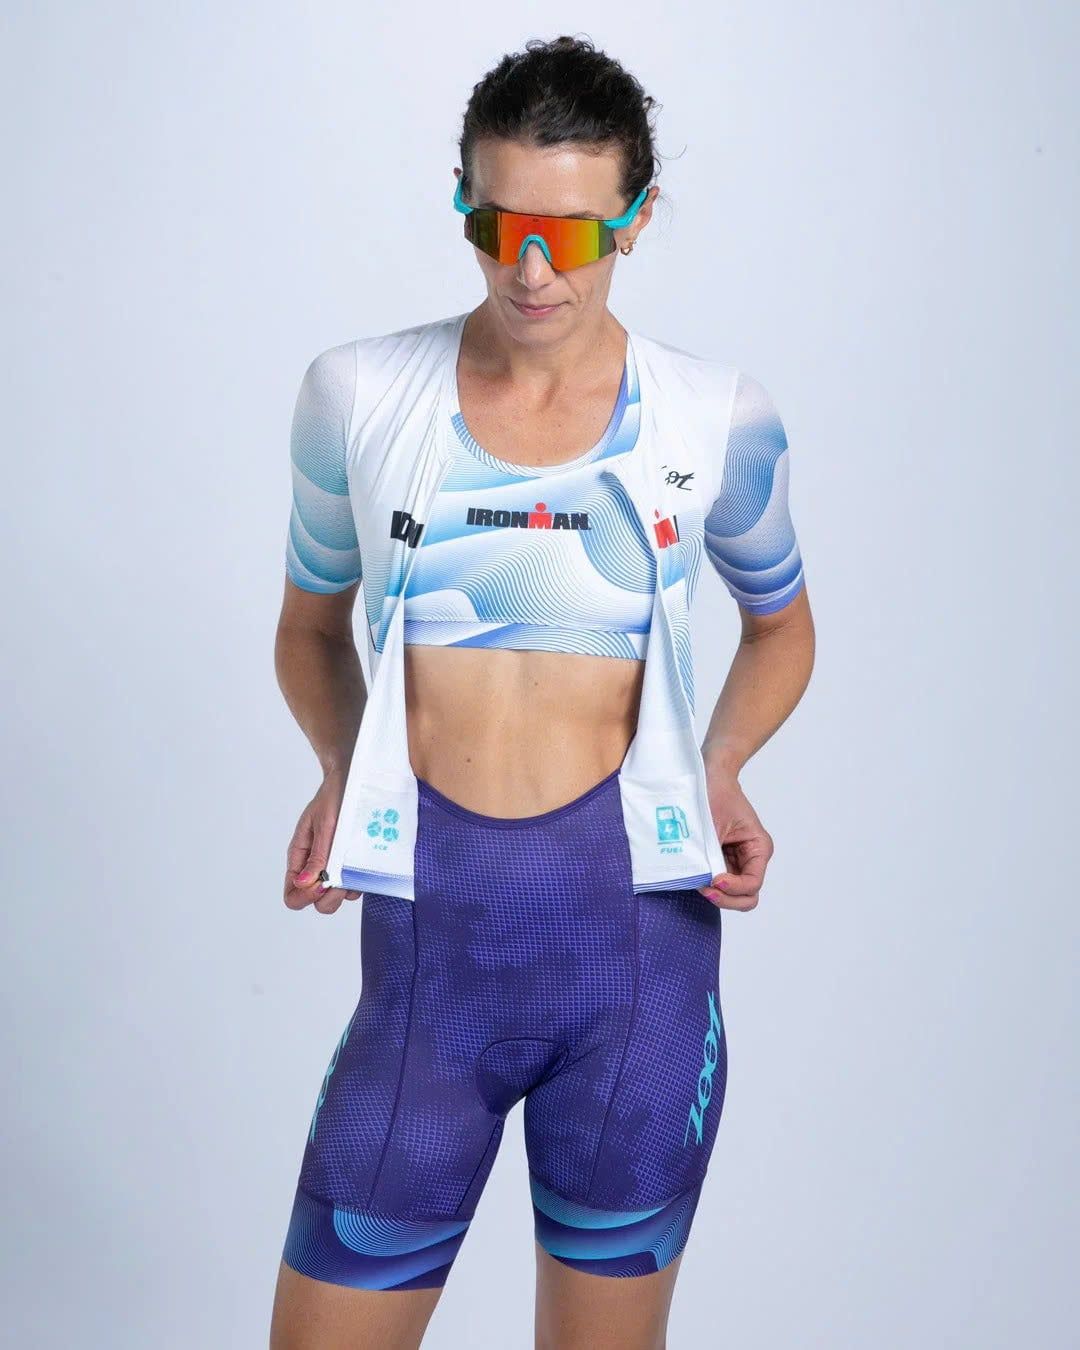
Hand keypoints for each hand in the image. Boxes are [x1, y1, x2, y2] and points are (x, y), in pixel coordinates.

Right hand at [284, 770, 361, 914]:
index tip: (321, 883)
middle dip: (328, 897)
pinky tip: (364, 864)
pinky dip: (359, 880)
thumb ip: (317, 855)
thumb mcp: (325, 824)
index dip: (305, 897)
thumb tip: (304, 883)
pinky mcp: (353, 863)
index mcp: (301, 857)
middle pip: (316, 902)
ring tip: (353, 866)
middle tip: (340, 878)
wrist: (355, 779)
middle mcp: (316, 866)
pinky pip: (354, 884)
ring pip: (338, 896)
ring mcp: (335, 866)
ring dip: (347, 889)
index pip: (292, 895)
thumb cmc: (335, 796)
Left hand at [698, 766, 773, 909]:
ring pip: (732, 893)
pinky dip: (708, 884)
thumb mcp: (713, 824)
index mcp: (758, 847)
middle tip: (705, 889)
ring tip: (697, 882)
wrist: (710, 775)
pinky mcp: (720, 860)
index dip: (733, 888)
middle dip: (727, 898)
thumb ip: (709, 852)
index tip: (714, 880)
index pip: (752, 883)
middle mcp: (750, 858)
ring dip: (717, 893)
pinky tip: (695, 876)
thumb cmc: (717, 791)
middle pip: (746, 896)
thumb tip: (701, 878)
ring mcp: (735, 861)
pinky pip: (717, 881)